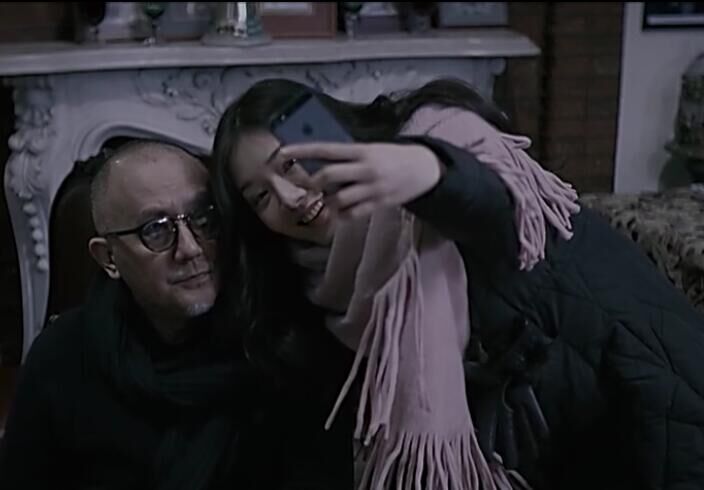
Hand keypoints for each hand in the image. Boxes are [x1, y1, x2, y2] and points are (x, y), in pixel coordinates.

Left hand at [279, 142, 443, 218]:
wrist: (425, 168)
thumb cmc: (393, 157)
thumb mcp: (372, 149)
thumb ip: (349, 156)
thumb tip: (321, 163)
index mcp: (362, 150)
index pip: (326, 149)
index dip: (303, 150)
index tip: (283, 152)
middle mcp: (365, 168)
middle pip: (329, 176)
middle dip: (313, 183)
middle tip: (310, 187)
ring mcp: (372, 188)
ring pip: (339, 199)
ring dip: (328, 202)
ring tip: (328, 200)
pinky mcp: (379, 204)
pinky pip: (352, 214)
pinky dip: (342, 214)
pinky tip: (343, 211)